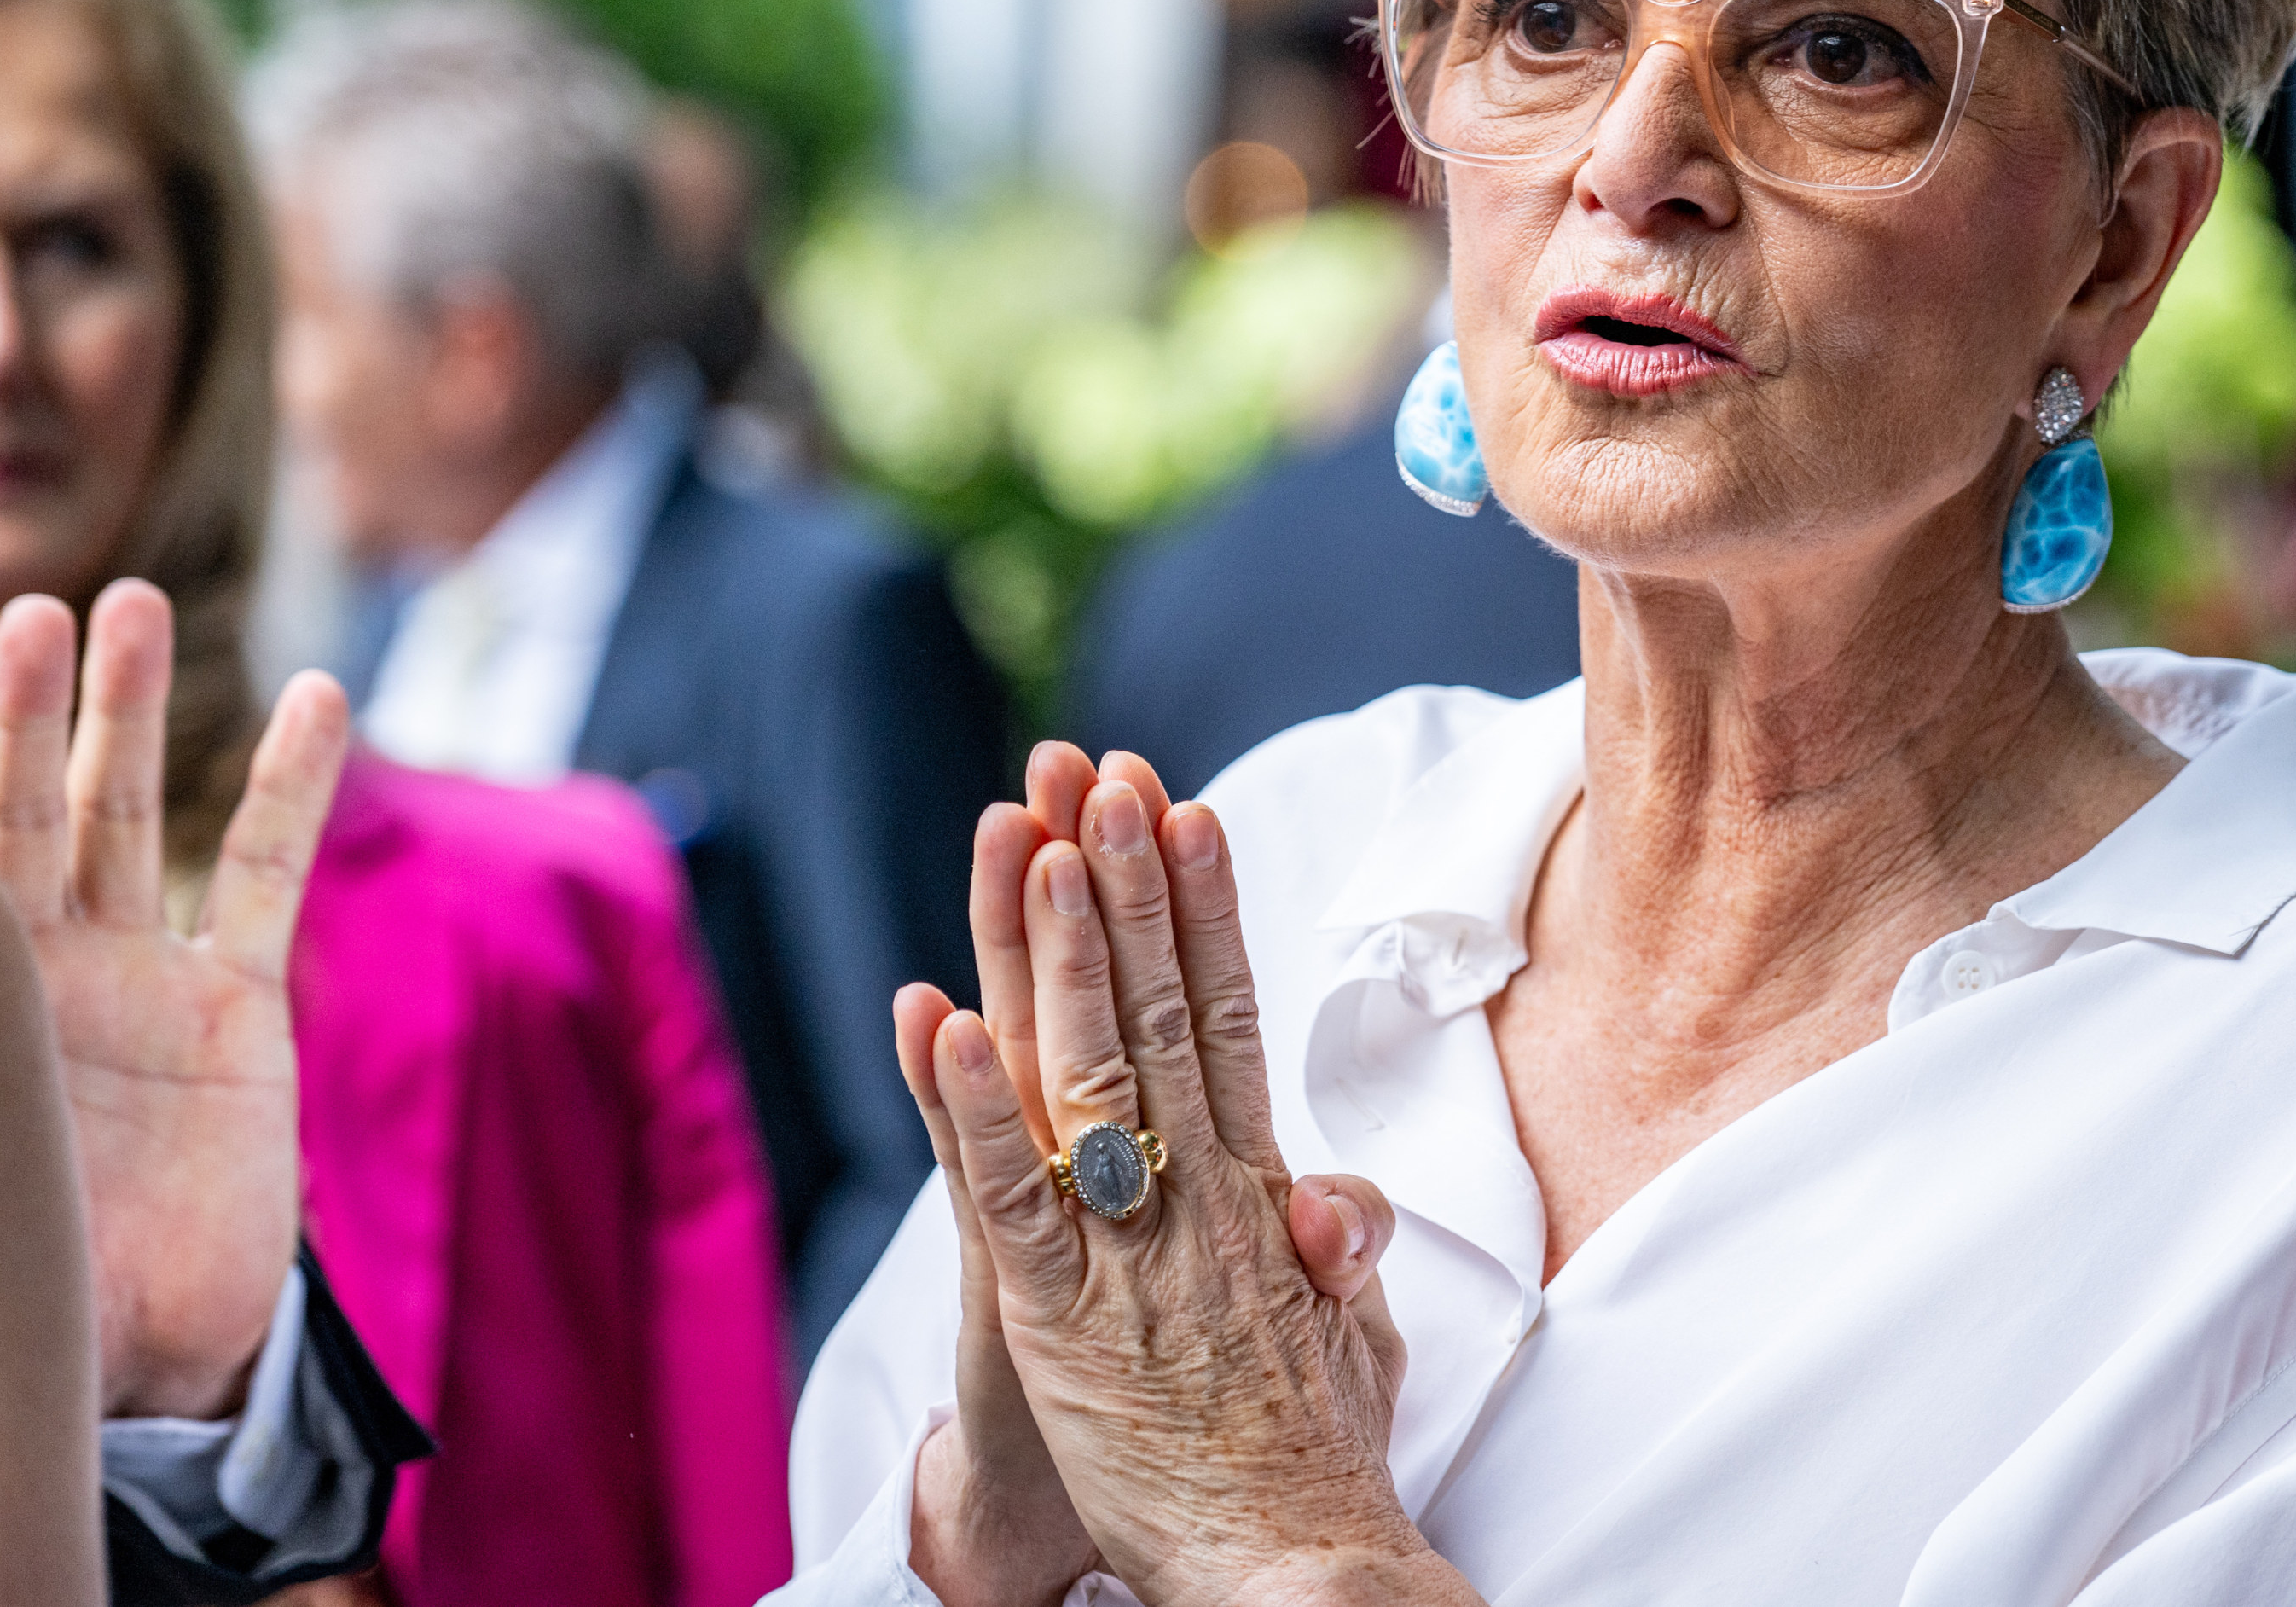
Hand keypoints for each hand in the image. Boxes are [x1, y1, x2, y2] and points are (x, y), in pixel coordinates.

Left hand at [0, 580, 347, 1418]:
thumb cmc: (22, 1309)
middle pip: (24, 812)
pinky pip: (266, 876)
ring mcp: (138, 979)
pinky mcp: (238, 1003)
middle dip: (26, 712)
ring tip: (134, 607)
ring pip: (130, 816)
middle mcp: (34, 977)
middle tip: (26, 614)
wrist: (147, 1370)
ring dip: (133, 709)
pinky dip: (295, 784)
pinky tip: (318, 697)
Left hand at [919, 753, 1438, 1606]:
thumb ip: (1340, 1245)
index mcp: (1262, 1196)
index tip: (1186, 812)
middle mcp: (1200, 1199)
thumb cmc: (1318, 1460)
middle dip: (1133, 885)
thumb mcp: (1353, 1332)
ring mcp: (1127, 1250)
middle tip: (1108, 768)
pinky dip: (971, 1106)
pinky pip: (1007, 1194)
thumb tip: (1328, 1187)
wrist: (1299, 1569)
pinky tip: (942, 1018)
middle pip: (1166, 1012)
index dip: (1208, 911)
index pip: (1234, 1020)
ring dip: (1061, 953)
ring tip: (1034, 841)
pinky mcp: (1054, 1318)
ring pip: (1089, 1073)